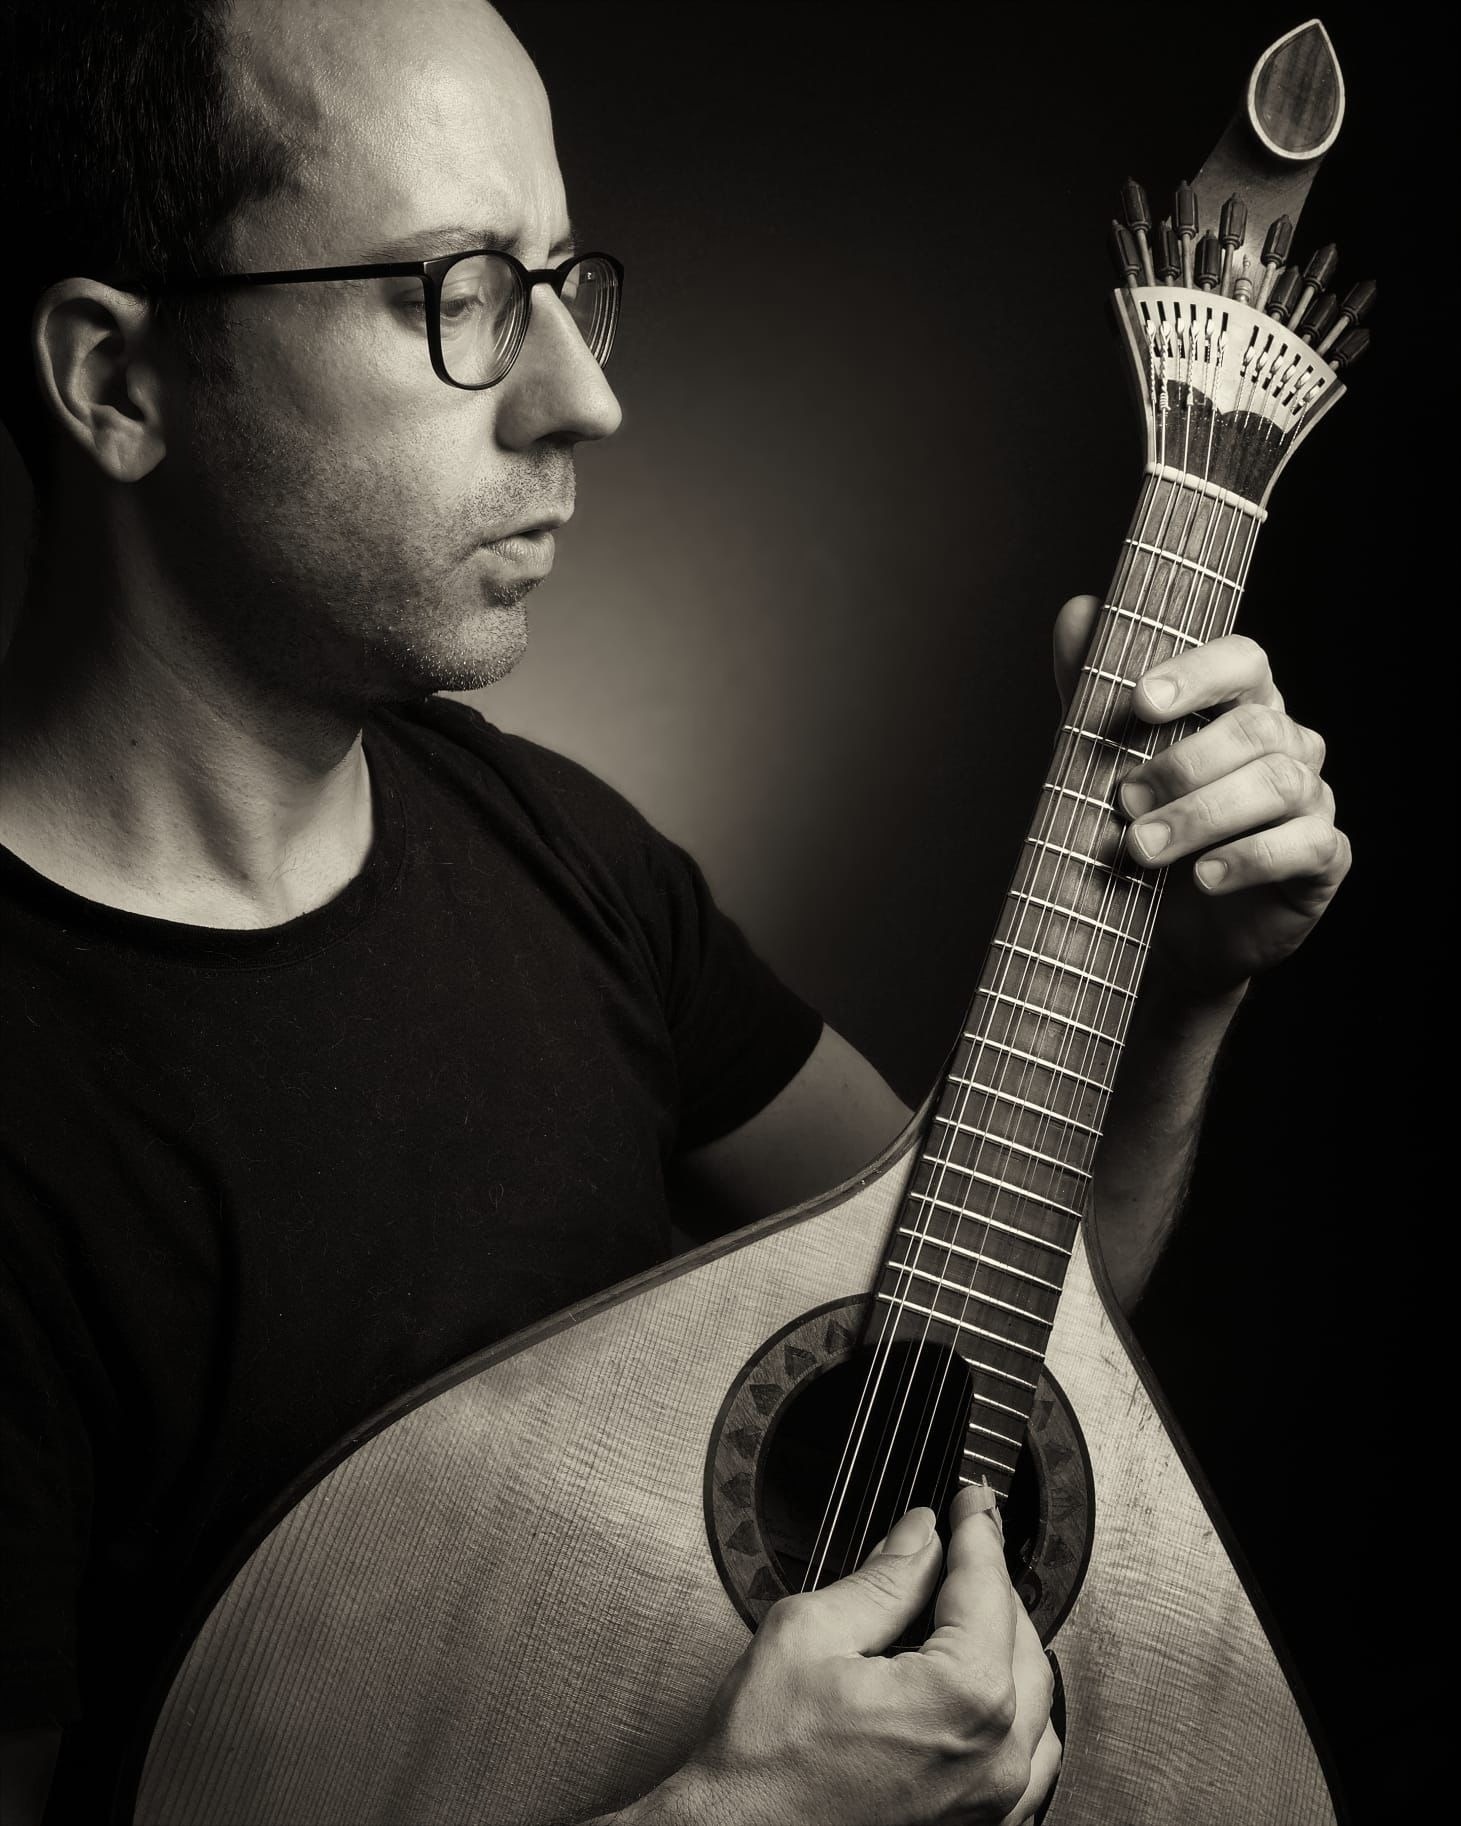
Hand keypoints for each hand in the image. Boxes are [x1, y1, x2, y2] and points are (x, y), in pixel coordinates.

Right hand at [649, 1487, 1058, 1825]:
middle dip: (987, 1583)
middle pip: (1020, 1638)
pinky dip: (1014, 1712)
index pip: (985, 1586)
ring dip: (1006, 1645)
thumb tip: (921, 1536)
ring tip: (961, 1609)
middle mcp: (995, 1758)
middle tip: (956, 1542)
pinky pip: (1029, 1760)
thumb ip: (882, 1579)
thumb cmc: (762, 1765)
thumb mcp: (809, 1635)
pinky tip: (980, 1690)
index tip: (969, 1501)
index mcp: (962, 1699)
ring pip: (1034, 1699)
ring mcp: (994, 1804)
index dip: (975, 1530)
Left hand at [1054, 595, 1350, 995]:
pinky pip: (1305, 845)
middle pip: (1254, 728)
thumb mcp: (1106, 764)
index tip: (1140, 702)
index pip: (1243, 660)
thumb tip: (1076, 610)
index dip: (1197, 673)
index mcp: (1242, 706)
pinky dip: (1249, 858)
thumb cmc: (1147, 832)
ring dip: (1201, 815)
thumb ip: (1090, 694)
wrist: (1172, 934)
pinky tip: (1203, 876)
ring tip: (1143, 848)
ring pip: (1278, 784)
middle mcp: (1288, 743)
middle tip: (1123, 801)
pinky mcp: (1324, 858)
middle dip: (1182, 765)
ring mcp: (1312, 800)